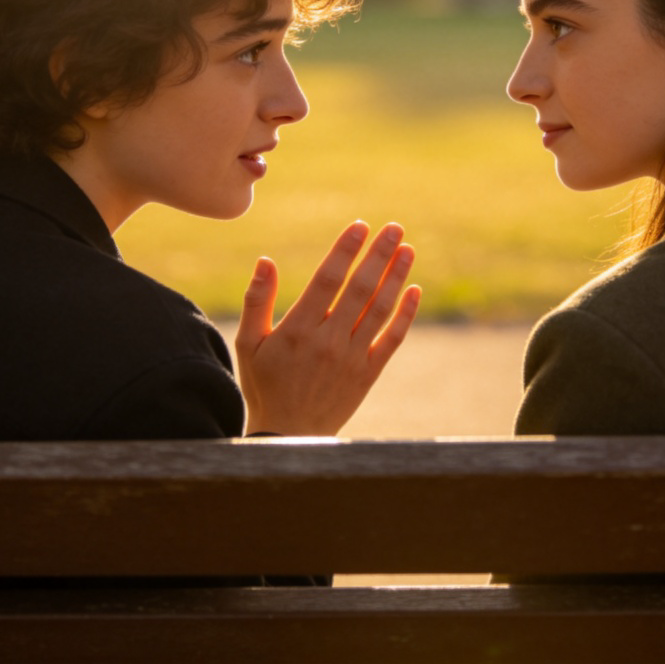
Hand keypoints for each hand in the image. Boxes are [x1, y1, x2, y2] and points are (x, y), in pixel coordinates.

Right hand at [234, 221, 419, 435]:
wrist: (289, 438)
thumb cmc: (265, 385)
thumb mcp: (249, 344)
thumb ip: (257, 301)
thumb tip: (265, 260)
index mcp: (298, 329)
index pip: (327, 280)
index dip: (345, 251)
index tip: (360, 226)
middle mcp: (328, 341)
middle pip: (360, 289)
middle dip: (379, 255)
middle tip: (394, 227)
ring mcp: (352, 358)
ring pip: (380, 310)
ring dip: (396, 276)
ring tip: (408, 249)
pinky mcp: (368, 374)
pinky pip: (392, 339)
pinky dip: (406, 314)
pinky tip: (415, 289)